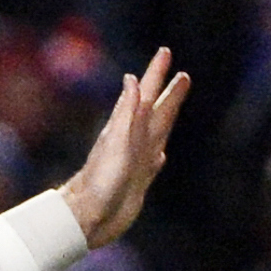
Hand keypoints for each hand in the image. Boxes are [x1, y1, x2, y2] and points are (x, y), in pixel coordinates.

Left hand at [60, 47, 189, 247]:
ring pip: (157, 133)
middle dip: (168, 92)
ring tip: (174, 104)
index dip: (156, 74)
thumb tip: (132, 79)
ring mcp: (136, 162)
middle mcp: (133, 143)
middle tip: (182, 74)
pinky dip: (158, 154)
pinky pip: (152, 163)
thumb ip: (127, 114)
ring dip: (166, 118)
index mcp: (128, 130)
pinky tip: (161, 154)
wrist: (88, 218)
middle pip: (156, 111)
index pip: (146, 95)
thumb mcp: (117, 144)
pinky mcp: (137, 182)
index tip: (164, 52)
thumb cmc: (100, 182)